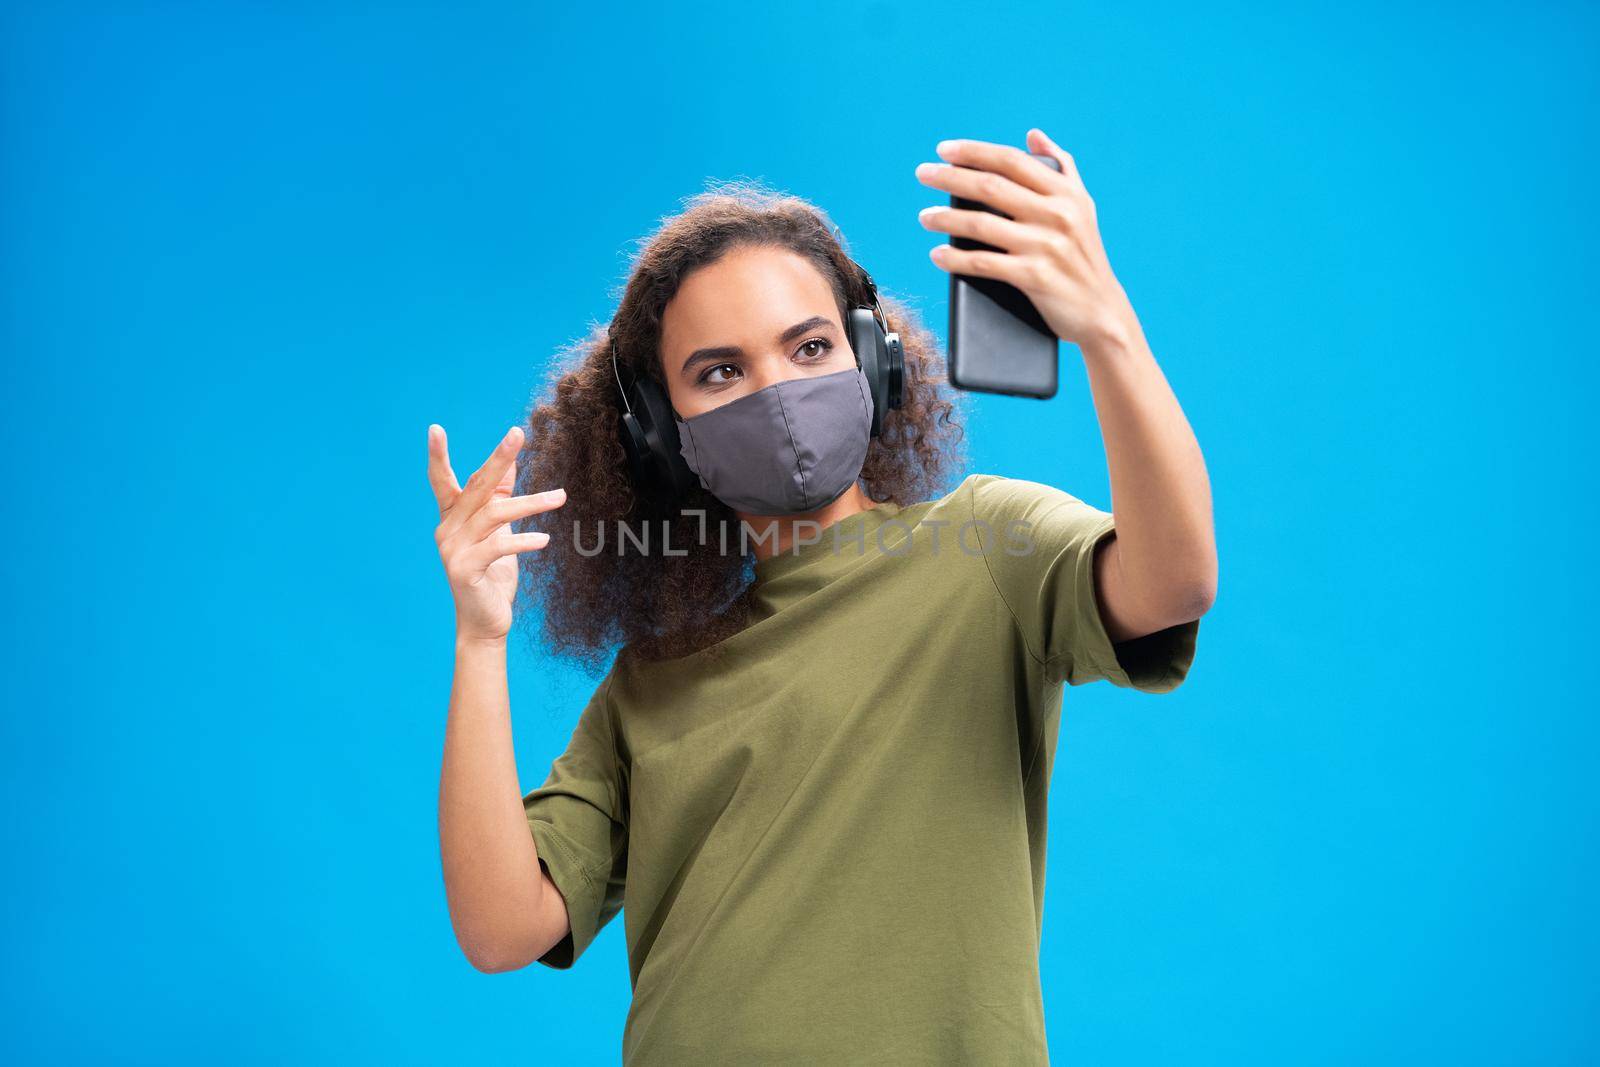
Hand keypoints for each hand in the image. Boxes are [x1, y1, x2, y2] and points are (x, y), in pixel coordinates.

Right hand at [427, 424, 566, 642]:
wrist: (485, 623)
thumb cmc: (492, 575)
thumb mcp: (498, 532)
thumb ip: (499, 498)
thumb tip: (509, 463)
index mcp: (452, 519)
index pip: (442, 481)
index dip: (437, 455)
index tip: (434, 428)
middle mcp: (447, 530)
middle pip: (475, 487)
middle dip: (497, 458)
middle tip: (517, 434)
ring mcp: (452, 550)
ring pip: (494, 515)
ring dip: (531, 504)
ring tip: (560, 497)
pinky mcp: (464, 569)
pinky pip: (498, 547)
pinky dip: (523, 541)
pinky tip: (544, 539)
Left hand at [914, 127, 1136, 349]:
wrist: (1102, 311)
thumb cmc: (1085, 255)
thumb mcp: (1082, 206)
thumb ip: (1061, 168)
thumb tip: (1033, 135)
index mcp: (1065, 193)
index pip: (1011, 161)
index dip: (974, 152)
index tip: (943, 149)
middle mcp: (1057, 214)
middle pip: (990, 187)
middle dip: (950, 177)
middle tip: (922, 174)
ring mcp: (1045, 246)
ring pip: (981, 224)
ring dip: (945, 219)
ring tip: (925, 217)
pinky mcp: (1034, 277)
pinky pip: (983, 263)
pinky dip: (955, 258)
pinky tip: (937, 254)